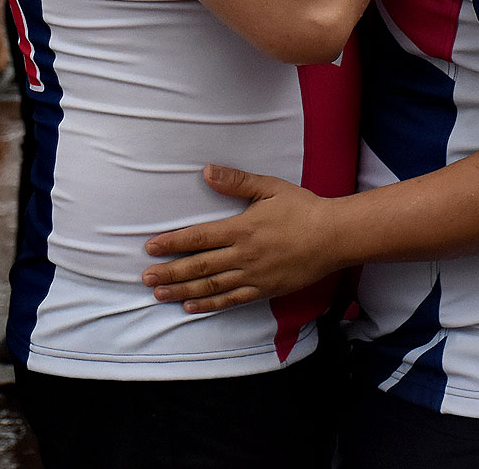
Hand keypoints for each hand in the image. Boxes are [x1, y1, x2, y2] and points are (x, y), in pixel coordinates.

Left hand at [141, 166, 341, 313]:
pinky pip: (231, 299)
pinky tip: (191, 306)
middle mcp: (243, 255)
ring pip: (211, 286)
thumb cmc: (302, 208)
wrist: (333, 237)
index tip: (150, 247)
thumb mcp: (269, 188)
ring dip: (182, 290)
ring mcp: (253, 275)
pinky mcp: (264, 289)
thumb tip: (207, 171)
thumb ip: (237, 182)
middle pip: (199, 265)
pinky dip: (209, 305)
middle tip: (146, 277)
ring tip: (159, 294)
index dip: (172, 242)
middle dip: (170, 271)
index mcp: (241, 228)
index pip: (198, 237)